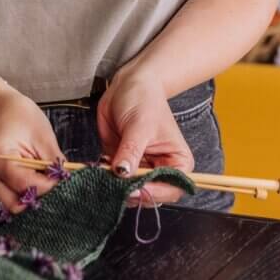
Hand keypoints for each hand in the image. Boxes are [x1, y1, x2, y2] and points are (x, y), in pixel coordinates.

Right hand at [0, 84, 66, 214]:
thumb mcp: (43, 135)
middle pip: (16, 203)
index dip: (47, 186)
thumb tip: (67, 181)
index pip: (24, 184)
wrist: (0, 108)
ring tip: (44, 178)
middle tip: (55, 183)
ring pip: (13, 204)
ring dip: (32, 196)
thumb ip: (54, 162)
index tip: (64, 180)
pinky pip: (10, 197)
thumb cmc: (21, 116)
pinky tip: (35, 178)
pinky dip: (25, 193)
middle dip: (39, 196)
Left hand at [96, 69, 193, 207]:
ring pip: (129, 190)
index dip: (152, 192)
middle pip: (149, 194)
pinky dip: (105, 178)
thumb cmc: (144, 100)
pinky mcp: (122, 164)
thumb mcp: (140, 126)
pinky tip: (101, 166)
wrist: (128, 84)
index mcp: (178, 163)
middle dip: (132, 191)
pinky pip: (113, 180)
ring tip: (106, 171)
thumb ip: (131, 151)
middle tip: (115, 181)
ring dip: (116, 186)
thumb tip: (123, 174)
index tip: (132, 188)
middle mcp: (160, 169)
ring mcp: (140, 168)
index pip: (170, 189)